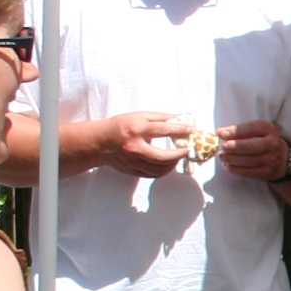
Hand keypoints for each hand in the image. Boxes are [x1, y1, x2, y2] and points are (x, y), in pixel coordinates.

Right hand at [70, 111, 192, 173]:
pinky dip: (163, 171)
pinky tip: (168, 164)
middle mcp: (134, 147)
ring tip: (178, 156)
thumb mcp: (138, 116)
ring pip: (159, 169)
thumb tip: (178, 118)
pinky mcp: (132, 170)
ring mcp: (133, 161)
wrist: (99, 142)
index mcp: (136, 130)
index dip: (180, 130)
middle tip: (186, 149)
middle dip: (178, 154)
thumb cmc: (120, 126)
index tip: (191, 130)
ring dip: (172, 164)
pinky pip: (152, 175)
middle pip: (163, 156)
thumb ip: (159, 117)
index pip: (163, 130)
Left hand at [214, 120, 290, 182]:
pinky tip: (229, 166)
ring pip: (249, 160)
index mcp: (269, 129)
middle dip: (234, 147)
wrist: (283, 159)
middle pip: (250, 146)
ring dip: (232, 159)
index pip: (250, 129)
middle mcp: (272, 143)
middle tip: (222, 148)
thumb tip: (220, 133)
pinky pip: (249, 172)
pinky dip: (236, 169)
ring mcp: (271, 159)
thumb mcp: (256, 131)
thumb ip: (239, 131)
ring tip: (223, 157)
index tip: (219, 133)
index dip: (234, 132)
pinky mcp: (267, 172)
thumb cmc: (263, 141)